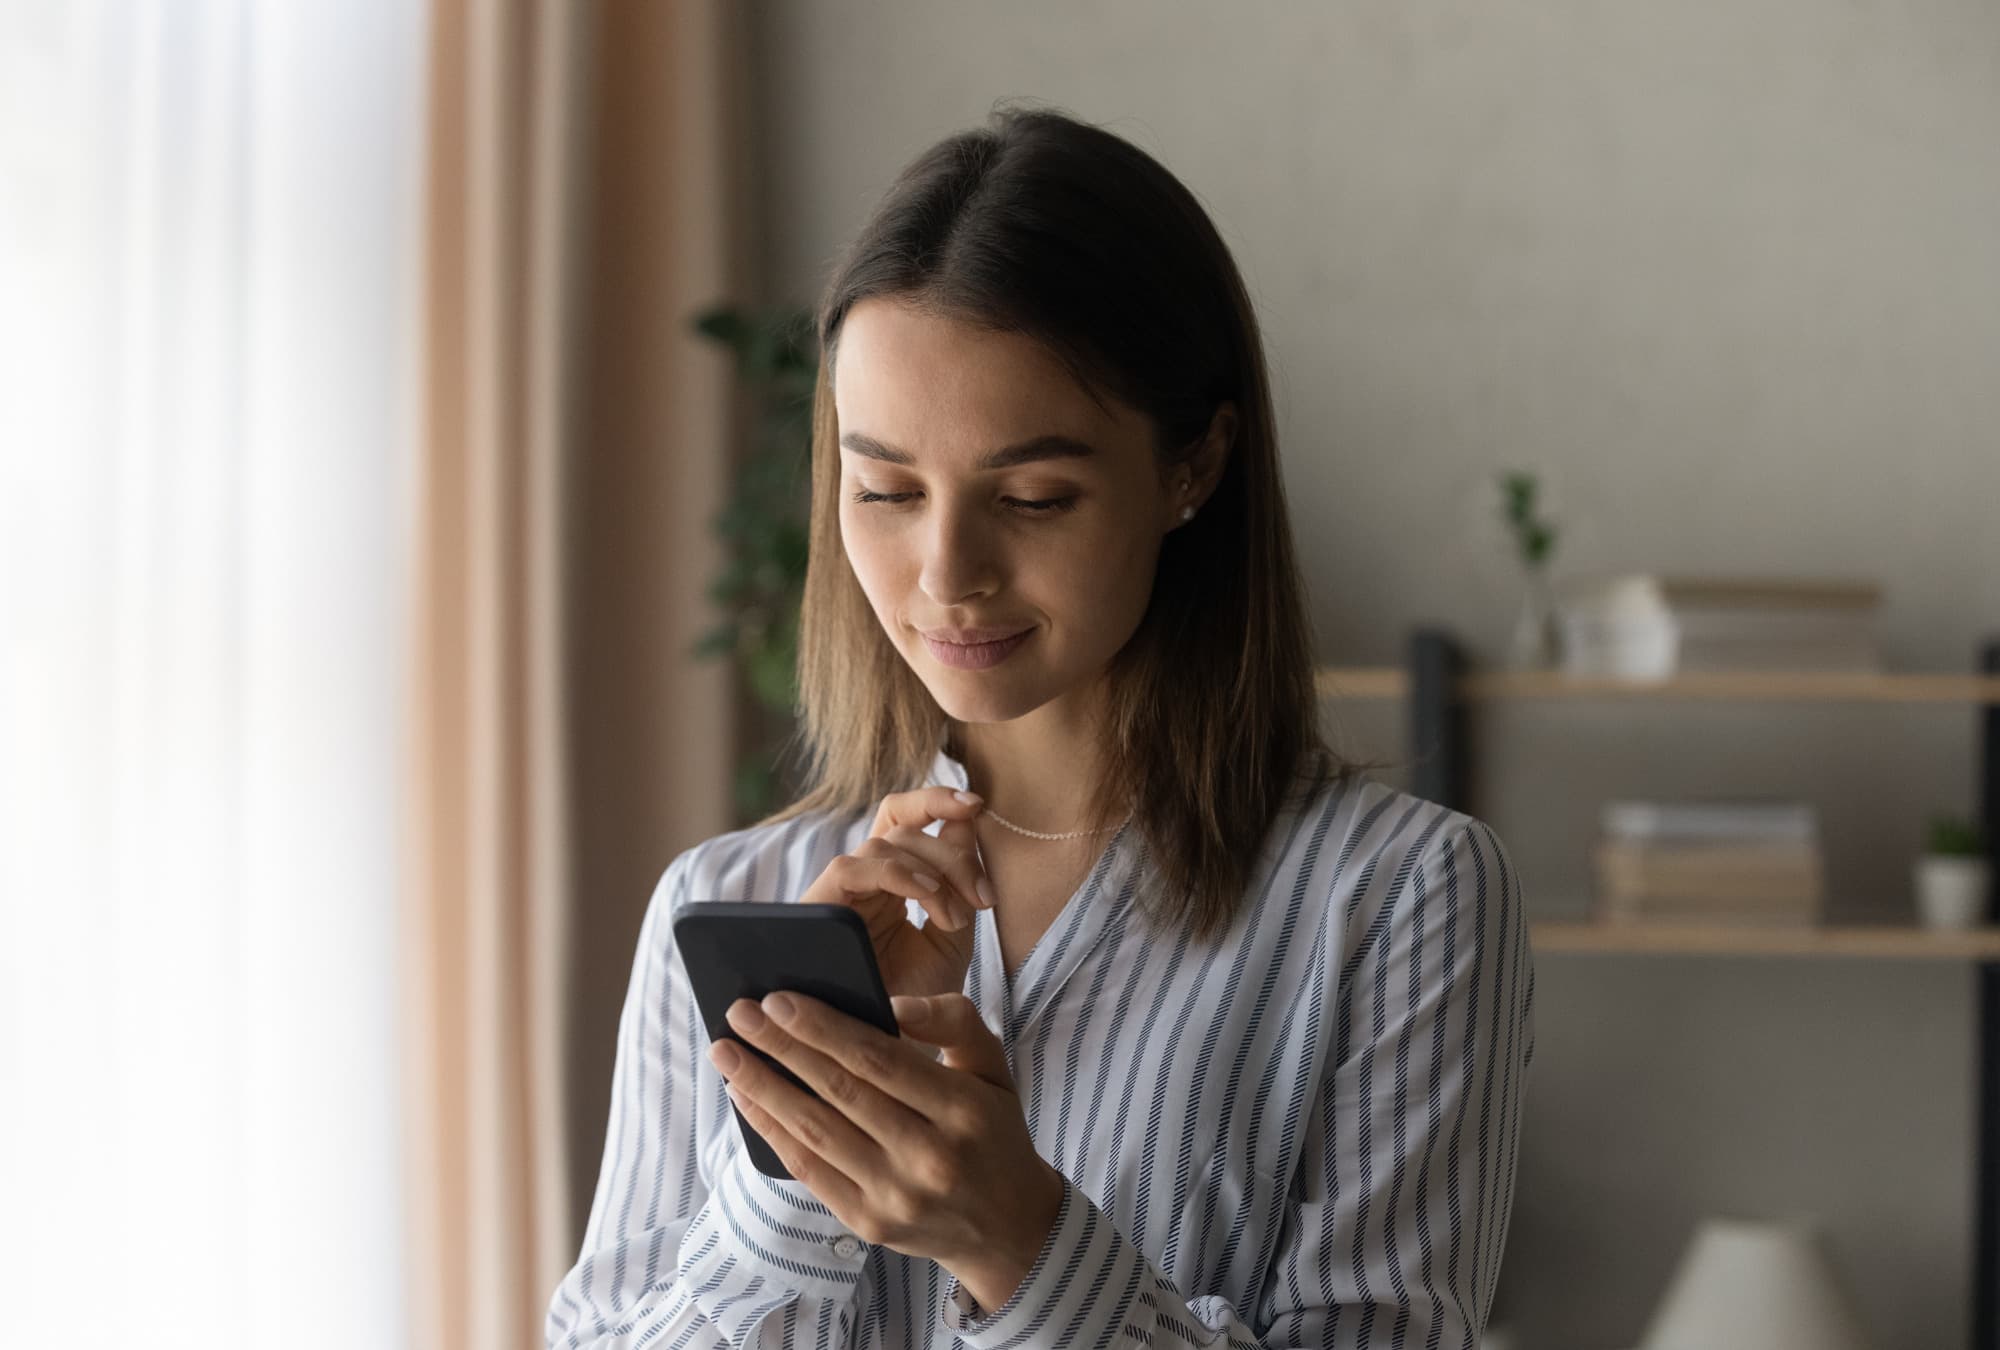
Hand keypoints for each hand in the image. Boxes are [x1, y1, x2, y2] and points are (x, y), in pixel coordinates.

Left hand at [709, 988, 1064, 1308]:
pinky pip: (808, 1169)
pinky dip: (770, 1130)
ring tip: (727, 1053)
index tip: (779, 999)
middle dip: (780, 1046)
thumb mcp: (995, 1068)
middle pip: (839, 1090)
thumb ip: (952, 1022)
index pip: (879, 1058)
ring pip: (814, 1130)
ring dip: (762, 1086)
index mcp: (963, 1108)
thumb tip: (890, 1004)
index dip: (823, 1027)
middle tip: (739, 1013)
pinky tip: (746, 1098)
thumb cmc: (993, 1132)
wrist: (1007, 1227)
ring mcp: (895, 1195)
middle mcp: (929, 1155)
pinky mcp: (868, 1223)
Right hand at [798, 787, 992, 1000]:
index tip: (977, 805)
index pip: (905, 819)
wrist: (889, 1049)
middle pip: (903, 828)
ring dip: (931, 872)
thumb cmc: (917, 997)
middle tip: (984, 898)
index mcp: (891, 881)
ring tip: (957, 918)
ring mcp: (840, 893)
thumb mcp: (951, 936)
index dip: (936, 800)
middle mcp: (863, 880)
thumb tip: (967, 819)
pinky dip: (896, 873)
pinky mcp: (818, 908)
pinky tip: (929, 896)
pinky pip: (852, 867)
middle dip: (953, 854)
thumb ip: (960, 883)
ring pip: (882, 842)